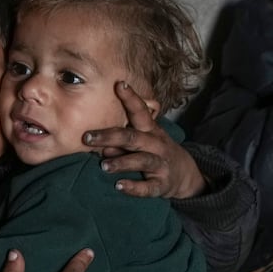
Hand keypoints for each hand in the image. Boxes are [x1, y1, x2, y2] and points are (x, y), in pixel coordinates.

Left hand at [82, 81, 205, 198]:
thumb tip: (95, 138)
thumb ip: (122, 136)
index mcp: (151, 130)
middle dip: (110, 136)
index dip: (131, 98)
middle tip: (87, 137)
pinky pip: (148, 187)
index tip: (118, 84)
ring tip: (103, 165)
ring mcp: (160, 164)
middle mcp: (157, 144)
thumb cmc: (156, 152)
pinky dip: (134, 187)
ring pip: (142, 160)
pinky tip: (119, 186)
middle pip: (134, 138)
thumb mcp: (146, 138)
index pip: (141, 111)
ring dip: (122, 162)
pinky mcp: (162, 184)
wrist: (185, 175)